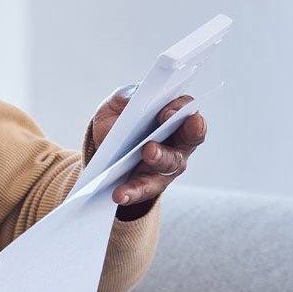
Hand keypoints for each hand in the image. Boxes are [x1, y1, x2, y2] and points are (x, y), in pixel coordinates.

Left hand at [90, 90, 207, 219]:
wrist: (104, 144)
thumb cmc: (121, 116)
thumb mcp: (119, 102)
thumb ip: (128, 97)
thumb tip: (135, 100)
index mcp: (175, 115)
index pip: (188, 110)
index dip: (180, 111)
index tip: (165, 114)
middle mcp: (179, 141)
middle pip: (185, 143)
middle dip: (169, 145)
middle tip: (149, 148)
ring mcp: (168, 164)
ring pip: (167, 168)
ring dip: (152, 168)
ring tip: (135, 169)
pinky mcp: (152, 183)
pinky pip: (144, 189)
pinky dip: (132, 192)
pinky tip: (120, 194)